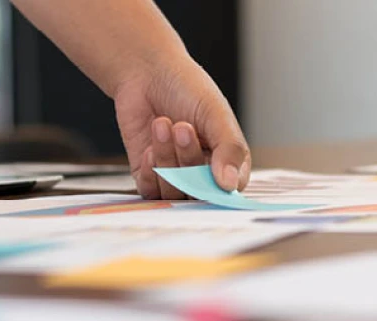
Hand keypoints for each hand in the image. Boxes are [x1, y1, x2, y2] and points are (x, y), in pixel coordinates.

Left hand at [115, 60, 250, 199]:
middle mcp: (201, 171)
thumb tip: (230, 185)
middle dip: (188, 159)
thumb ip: (229, 149)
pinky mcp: (148, 174)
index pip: (230, 188)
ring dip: (167, 158)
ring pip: (173, 191)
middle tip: (182, 126)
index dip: (219, 182)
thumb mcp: (216, 114)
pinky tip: (149, 148)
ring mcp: (174, 174)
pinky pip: (150, 191)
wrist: (146, 73)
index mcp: (227, 158)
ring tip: (162, 124)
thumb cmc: (186, 88)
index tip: (209, 161)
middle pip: (198, 192)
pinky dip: (150, 172)